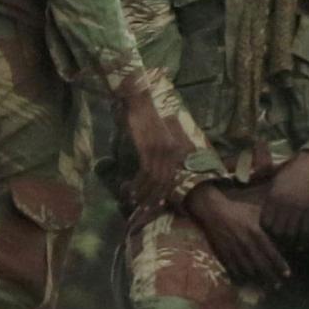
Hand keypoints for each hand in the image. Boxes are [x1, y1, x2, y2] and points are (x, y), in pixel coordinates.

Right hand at [119, 78, 193, 208]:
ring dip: (145, 193)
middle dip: (155, 197)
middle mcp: (173, 150)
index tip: (157, 204)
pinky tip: (132, 189)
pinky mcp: (150, 148)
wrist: (139, 98)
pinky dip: (139, 183)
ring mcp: (161, 149)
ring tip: (136, 202)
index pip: (173, 176)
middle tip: (145, 210)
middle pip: (166, 181)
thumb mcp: (155, 135)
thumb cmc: (145, 115)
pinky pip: (146, 171)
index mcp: (177, 148)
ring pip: (156, 179)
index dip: (165, 193)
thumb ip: (156, 150)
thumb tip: (152, 167)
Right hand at [186, 184, 291, 285]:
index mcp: (257, 233)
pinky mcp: (223, 253)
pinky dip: (240, 277)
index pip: (272, 252)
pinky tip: (245, 281)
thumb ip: (269, 222)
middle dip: (270, 277)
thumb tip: (283, 230)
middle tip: (277, 285)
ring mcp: (234, 249)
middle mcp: (246, 243)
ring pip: (248, 269)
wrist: (214, 211)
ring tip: (263, 286)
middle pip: (261, 265)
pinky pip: (233, 269)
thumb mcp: (256, 212)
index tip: (287, 274)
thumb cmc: (238, 210)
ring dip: (257, 279)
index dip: (280, 265)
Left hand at [258, 153, 308, 240]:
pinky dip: (303, 230)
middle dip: (278, 232)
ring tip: (290, 233)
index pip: (266, 222)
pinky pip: (306, 226)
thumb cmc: (289, 172)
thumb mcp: (273, 182)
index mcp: (273, 198)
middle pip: (278, 229)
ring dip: (290, 233)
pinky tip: (301, 230)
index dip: (267, 226)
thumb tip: (263, 209)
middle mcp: (284, 205)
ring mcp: (298, 208)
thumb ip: (269, 197)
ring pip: (291, 231)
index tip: (269, 227)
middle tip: (279, 232)